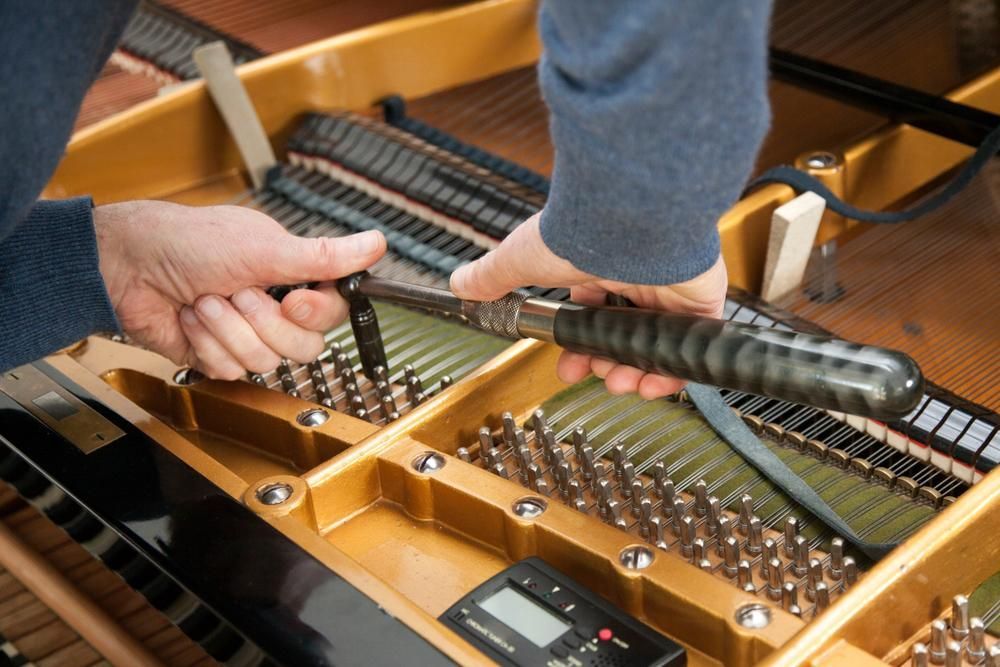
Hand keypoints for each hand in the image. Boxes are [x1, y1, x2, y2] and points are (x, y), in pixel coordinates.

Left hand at [95, 200, 385, 378]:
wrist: (127, 268)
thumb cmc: (189, 243)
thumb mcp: (266, 247)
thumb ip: (325, 256)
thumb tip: (377, 243)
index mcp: (293, 275)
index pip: (333, 311)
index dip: (315, 312)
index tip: (293, 299)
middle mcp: (274, 306)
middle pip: (304, 345)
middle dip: (264, 322)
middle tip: (238, 292)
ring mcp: (246, 334)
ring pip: (267, 361)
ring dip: (229, 328)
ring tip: (206, 300)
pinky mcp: (218, 356)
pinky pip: (232, 370)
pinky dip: (207, 343)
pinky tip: (191, 319)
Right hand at [450, 213, 726, 397]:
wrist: (628, 219)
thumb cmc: (579, 231)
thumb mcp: (520, 259)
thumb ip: (491, 277)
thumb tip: (459, 285)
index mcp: (598, 270)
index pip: (589, 318)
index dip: (577, 348)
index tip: (566, 368)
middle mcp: (635, 279)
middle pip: (621, 337)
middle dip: (602, 366)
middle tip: (591, 378)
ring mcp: (669, 291)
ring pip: (653, 347)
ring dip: (633, 373)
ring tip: (619, 383)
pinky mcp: (700, 301)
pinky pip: (690, 347)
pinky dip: (672, 371)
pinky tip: (651, 383)